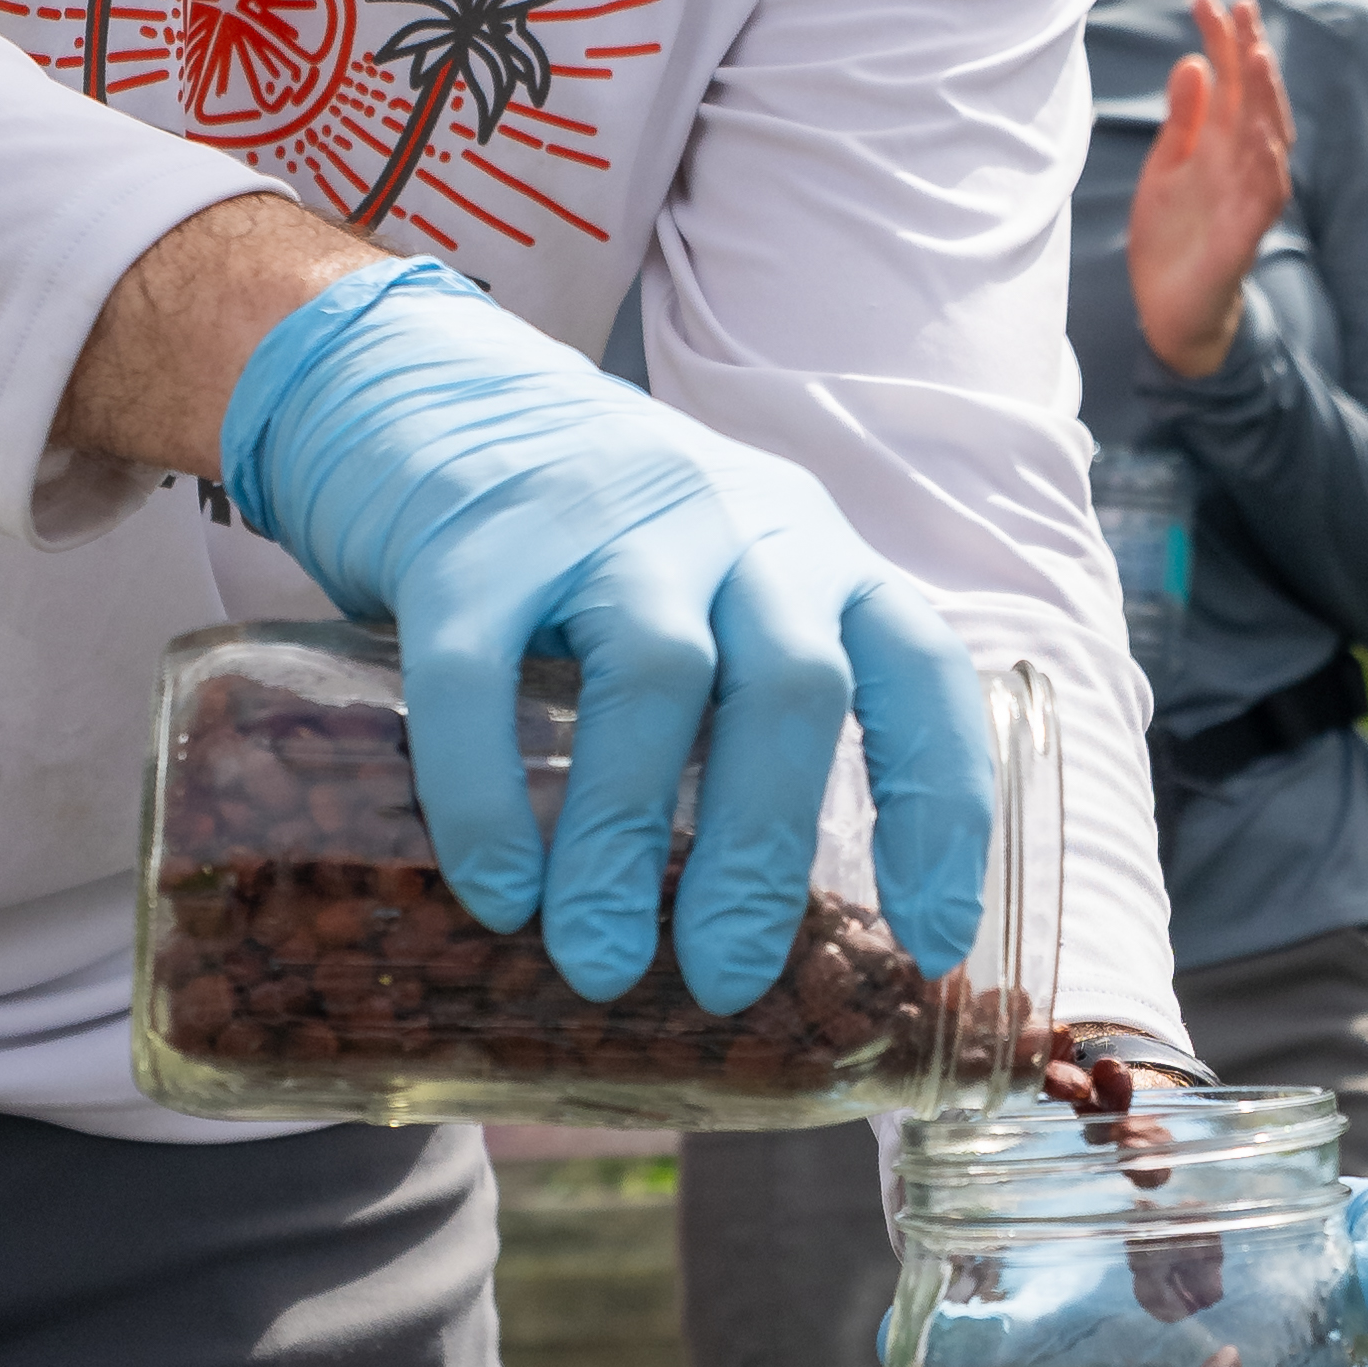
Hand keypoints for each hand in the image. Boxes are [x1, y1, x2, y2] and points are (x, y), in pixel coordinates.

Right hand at [218, 263, 992, 1005]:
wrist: (425, 385)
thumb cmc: (590, 541)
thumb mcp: (712, 590)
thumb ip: (746, 709)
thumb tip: (759, 925)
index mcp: (813, 548)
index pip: (918, 671)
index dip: (942, 809)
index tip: (932, 942)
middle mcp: (733, 520)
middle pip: (792, 686)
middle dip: (766, 851)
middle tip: (726, 982)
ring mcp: (602, 516)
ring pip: (656, 676)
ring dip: (627, 838)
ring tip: (598, 961)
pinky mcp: (470, 537)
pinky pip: (480, 673)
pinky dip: (489, 793)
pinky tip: (495, 891)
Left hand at [1130, 0, 1294, 380]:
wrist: (1169, 310)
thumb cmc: (1173, 237)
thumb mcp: (1168, 167)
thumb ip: (1184, 120)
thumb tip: (1192, 61)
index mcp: (1220, 144)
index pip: (1228, 81)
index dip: (1220, 39)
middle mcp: (1241, 165)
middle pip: (1254, 100)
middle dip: (1250, 54)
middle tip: (1243, 7)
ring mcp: (1247, 199)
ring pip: (1269, 141)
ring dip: (1267, 100)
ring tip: (1258, 56)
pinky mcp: (1244, 239)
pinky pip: (1265, 200)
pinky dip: (1267, 167)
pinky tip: (1263, 137)